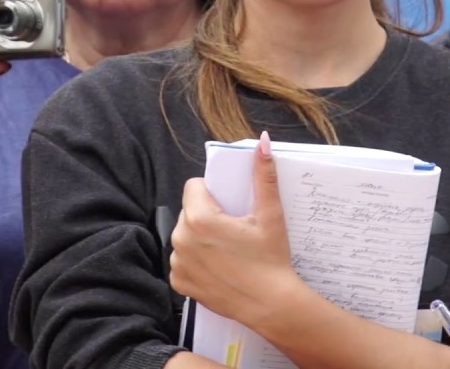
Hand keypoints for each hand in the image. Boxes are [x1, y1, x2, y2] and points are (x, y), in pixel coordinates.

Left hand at [169, 131, 302, 328]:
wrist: (271, 305)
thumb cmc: (271, 261)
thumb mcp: (270, 215)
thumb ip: (263, 176)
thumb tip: (262, 143)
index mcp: (199, 218)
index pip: (194, 187)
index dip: (212, 192)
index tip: (229, 207)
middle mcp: (181, 239)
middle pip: (189, 211)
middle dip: (207, 215)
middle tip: (232, 229)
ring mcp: (178, 263)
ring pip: (185, 235)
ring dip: (199, 238)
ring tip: (226, 249)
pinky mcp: (179, 283)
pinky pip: (183, 260)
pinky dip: (196, 261)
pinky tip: (217, 267)